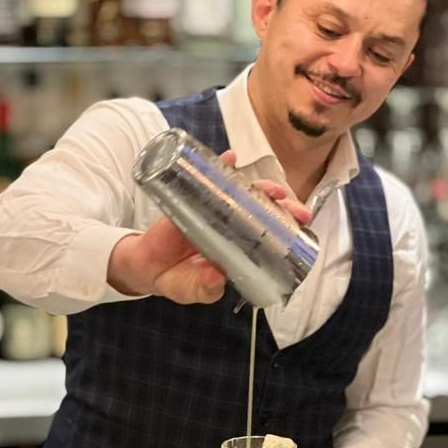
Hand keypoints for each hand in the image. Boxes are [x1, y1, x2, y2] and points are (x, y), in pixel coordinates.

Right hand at [108, 151, 312, 303]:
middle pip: (262, 210)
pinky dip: (220, 167)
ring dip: (258, 186)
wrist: (145, 266)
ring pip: (241, 193)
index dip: (287, 228)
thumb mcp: (190, 289)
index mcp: (238, 248)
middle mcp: (231, 226)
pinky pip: (208, 180)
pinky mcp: (192, 199)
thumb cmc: (176, 277)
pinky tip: (229, 158)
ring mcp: (213, 210)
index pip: (268, 234)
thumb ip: (203, 288)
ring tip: (271, 188)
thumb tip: (216, 278)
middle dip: (281, 206)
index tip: (301, 225)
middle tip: (295, 208)